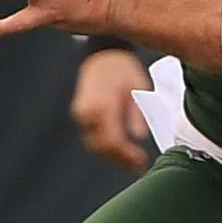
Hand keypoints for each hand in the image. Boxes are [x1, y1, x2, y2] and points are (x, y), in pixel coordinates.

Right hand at [72, 48, 153, 172]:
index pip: (113, 140)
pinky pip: (91, 136)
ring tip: (131, 162)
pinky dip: (105, 146)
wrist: (103, 56)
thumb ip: (137, 113)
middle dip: (120, 159)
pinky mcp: (81, 115)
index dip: (127, 155)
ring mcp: (81, 114)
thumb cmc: (124, 70)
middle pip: (102, 146)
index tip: (141, 162)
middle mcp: (88, 112)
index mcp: (103, 105)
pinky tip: (120, 150)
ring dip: (112, 156)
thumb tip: (140, 135)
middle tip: (137, 166)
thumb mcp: (138, 88)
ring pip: (95, 144)